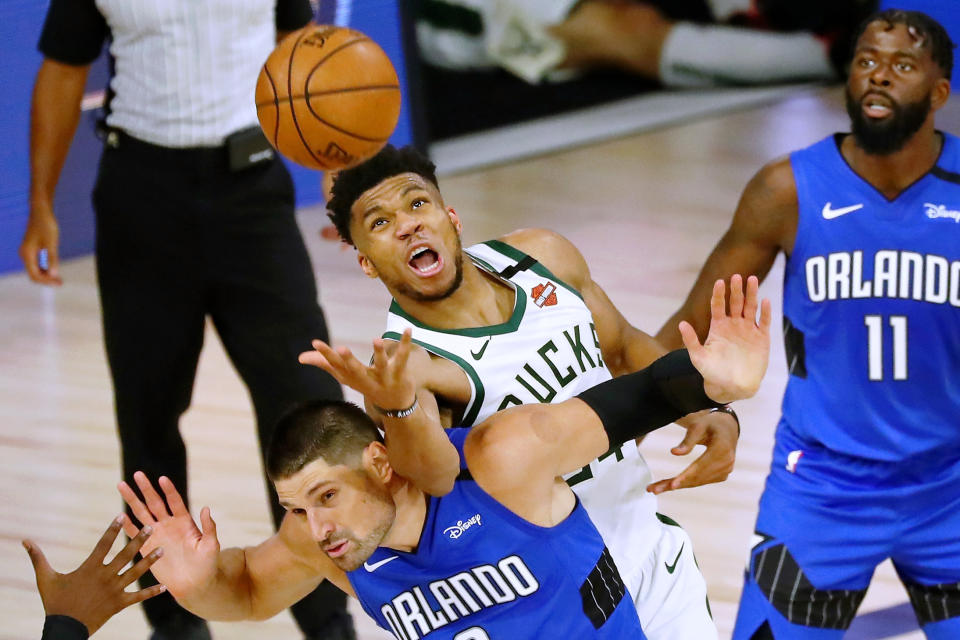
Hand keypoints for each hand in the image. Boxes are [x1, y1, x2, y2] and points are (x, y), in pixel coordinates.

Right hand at [19, 203, 61, 284]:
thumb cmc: (46, 226)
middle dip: (46, 280)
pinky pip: (36, 264)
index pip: (34, 275)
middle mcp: (24, 255)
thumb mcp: (52, 244)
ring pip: (35, 269)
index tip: (59, 283)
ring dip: (46, 275)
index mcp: (27, 254)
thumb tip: (54, 274)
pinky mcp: (31, 250)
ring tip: (59, 278)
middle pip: (33, 274)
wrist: (41, 212)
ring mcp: (27, 252)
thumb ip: (52, 259)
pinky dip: (44, 268)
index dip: (47, 281)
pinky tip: (54, 269)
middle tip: (61, 282)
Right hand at [23, 516, 165, 635]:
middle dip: (139, 540)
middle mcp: (105, 577)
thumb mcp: (45, 579)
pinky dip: (151, 592)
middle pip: (125, 555)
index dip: (113, 529)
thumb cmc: (54, 602)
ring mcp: (114, 590)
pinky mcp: (119, 604)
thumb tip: (25, 540)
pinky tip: (164, 587)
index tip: (123, 515)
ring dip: (150, 561)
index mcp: (89, 568)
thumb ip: (38, 558)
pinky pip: (138, 597)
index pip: (104, 544)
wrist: (64, 629)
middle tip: (152, 526)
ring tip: (163, 549)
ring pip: (136, 572)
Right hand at [118, 472, 219, 598]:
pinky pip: (135, 535)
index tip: (162, 478)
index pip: (175, 502)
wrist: (195, 584)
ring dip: (132, 500)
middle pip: (155, 502)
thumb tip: (206, 508)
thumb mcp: (211, 545)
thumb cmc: (207, 564)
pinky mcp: (147, 548)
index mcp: (185, 522)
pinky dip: (127, 526)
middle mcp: (169, 524)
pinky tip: (119, 516)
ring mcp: (157, 535)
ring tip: (121, 485)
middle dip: (146, 489)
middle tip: (137, 474)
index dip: (169, 490)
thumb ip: (208, 527)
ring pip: (142, 514)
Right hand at [299, 328, 417, 411]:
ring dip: (379, 353)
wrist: (395, 405)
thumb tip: (300, 357)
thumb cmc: (365, 384)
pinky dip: (405, 343)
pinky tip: (408, 329)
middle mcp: (366, 378)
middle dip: (348, 360)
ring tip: (377, 340)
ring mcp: (383, 377)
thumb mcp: (345, 376)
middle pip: (355, 370)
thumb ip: (324, 364)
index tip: (315, 342)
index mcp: (351, 377)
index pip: (336, 366)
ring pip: (380, 365)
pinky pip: (403, 357)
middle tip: (341, 349)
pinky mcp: (400, 373)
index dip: (325, 355)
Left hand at [646, 409, 737, 493]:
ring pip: (697, 482)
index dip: (685, 477)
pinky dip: (686, 483)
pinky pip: (701, 481)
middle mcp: (726, 462)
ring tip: (656, 488)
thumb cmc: (710, 424)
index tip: (672, 486)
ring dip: (677, 486)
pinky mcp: (722, 475)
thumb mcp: (698, 426)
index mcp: (722, 448)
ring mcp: (725, 470)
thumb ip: (687, 440)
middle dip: (674, 484)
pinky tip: (670, 485)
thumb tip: (673, 452)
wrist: (728, 428)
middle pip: (697, 478)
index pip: (700, 466)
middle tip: (654, 489)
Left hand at [679, 274, 770, 403]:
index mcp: (718, 326)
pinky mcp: (761, 338)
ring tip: (751, 280)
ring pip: (750, 307)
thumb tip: (682, 324)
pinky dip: (765, 312)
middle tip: (737, 276)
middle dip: (736, 290)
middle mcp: (733, 324)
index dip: (719, 294)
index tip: (720, 282)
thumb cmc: (713, 373)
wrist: (733, 387)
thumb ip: (691, 341)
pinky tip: (766, 301)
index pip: (718, 306)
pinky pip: (764, 322)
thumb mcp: (698, 357)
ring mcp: (748, 330)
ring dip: (751, 294)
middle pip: (735, 303)